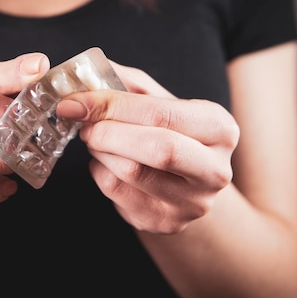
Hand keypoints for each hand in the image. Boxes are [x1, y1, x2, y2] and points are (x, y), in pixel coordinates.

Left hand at [56, 61, 239, 233]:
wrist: (187, 182)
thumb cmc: (170, 133)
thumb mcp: (158, 101)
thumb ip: (126, 84)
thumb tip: (83, 74)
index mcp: (220, 128)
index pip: (162, 114)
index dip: (112, 105)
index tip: (76, 101)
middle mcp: (215, 170)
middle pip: (157, 149)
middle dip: (107, 132)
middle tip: (83, 123)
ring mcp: (192, 203)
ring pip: (130, 173)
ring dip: (100, 151)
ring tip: (96, 138)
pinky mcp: (165, 222)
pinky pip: (117, 193)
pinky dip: (100, 171)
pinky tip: (106, 161)